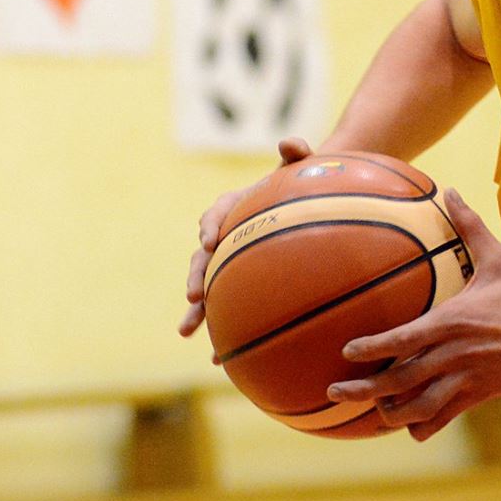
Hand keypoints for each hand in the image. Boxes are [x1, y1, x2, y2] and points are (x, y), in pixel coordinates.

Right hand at [179, 137, 313, 336]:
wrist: (311, 203)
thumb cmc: (306, 183)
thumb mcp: (304, 166)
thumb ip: (298, 154)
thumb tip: (291, 142)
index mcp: (236, 208)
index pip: (217, 214)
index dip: (211, 226)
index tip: (210, 240)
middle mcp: (228, 238)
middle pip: (204, 258)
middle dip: (197, 277)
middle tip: (195, 295)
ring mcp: (232, 265)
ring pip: (209, 290)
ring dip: (198, 312)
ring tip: (188, 332)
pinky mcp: (242, 287)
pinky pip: (230, 310)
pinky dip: (224, 333)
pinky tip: (220, 359)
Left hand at [325, 190, 500, 441]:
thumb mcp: (499, 259)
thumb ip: (469, 226)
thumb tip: (450, 191)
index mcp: (452, 321)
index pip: (401, 339)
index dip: (370, 348)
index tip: (347, 351)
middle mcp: (454, 354)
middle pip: (399, 380)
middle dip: (363, 390)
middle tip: (335, 391)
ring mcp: (467, 379)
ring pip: (418, 405)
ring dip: (391, 412)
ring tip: (372, 412)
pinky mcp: (481, 395)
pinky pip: (445, 417)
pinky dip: (424, 424)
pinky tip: (412, 427)